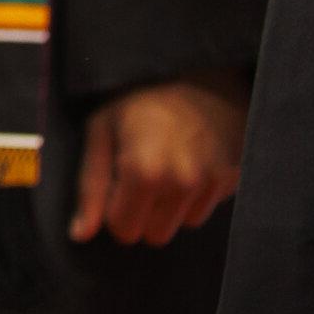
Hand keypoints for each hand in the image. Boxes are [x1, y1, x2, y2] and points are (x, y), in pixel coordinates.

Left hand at [68, 73, 247, 246]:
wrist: (199, 78)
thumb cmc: (139, 101)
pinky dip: (194, 197)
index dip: (114, 210)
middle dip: (142, 213)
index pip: (123, 230)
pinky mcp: (233, 182)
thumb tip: (80, 235)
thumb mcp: (101, 131)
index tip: (116, 183)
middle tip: (140, 176)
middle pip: (154, 235)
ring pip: (182, 225)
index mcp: (143, 171)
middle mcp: (181, 183)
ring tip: (166, 165)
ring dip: (170, 206)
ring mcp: (211, 184)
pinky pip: (205, 211)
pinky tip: (188, 164)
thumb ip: (90, 186)